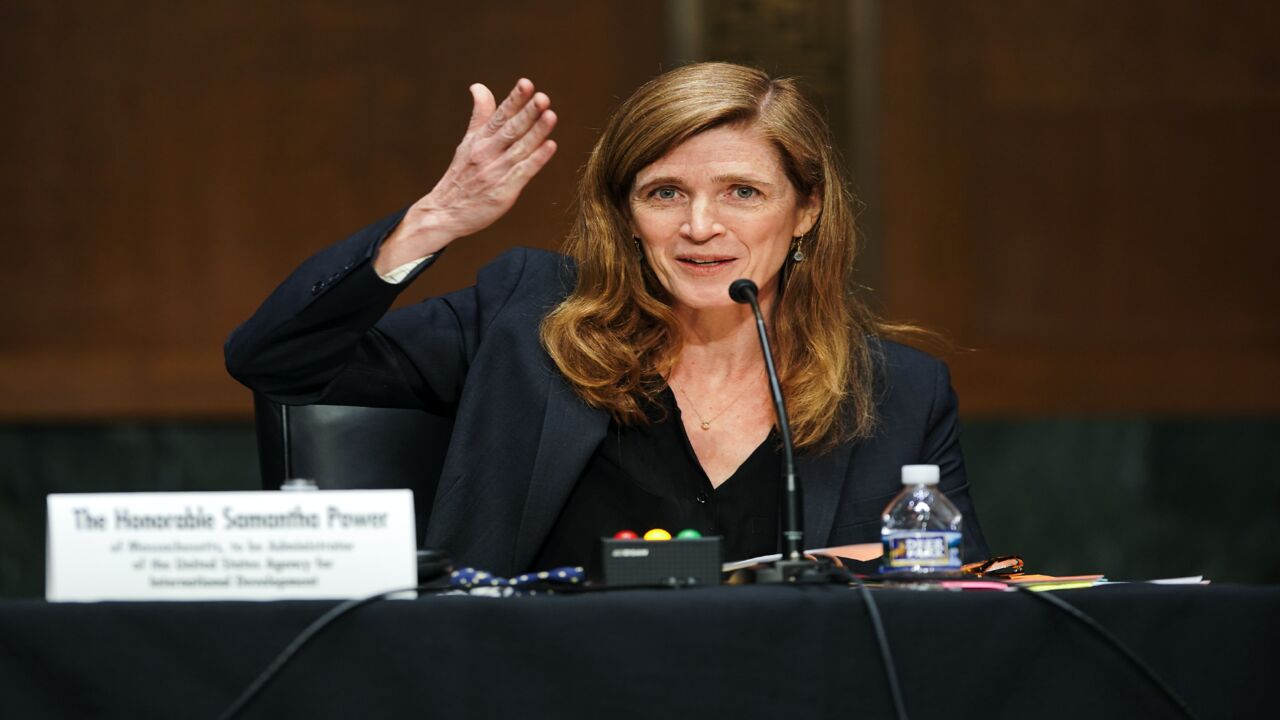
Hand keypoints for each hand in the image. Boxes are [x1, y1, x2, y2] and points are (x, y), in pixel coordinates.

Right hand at [375, 79, 557, 273]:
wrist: (443, 213)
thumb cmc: (460, 176)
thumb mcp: (468, 142)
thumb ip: (479, 115)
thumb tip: (479, 86)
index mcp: (479, 140)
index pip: (499, 115)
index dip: (514, 100)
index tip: (527, 83)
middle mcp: (486, 153)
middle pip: (510, 129)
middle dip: (527, 113)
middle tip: (542, 97)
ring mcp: (494, 173)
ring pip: (519, 148)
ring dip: (536, 132)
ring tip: (551, 115)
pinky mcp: (502, 192)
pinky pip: (522, 173)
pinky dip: (536, 159)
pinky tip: (550, 146)